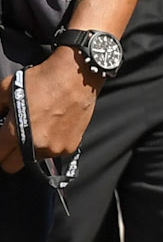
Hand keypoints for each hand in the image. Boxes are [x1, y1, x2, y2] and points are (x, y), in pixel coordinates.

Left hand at [0, 50, 96, 174]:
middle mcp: (35, 145)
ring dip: (32, 147)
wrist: (75, 76)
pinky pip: (54, 152)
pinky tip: (54, 125)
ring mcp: (54, 148)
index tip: (1, 140)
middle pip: (12, 165)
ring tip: (39, 126)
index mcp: (16, 132)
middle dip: (9, 155)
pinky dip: (52, 143)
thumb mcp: (7, 87)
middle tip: (14, 139)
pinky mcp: (70, 147)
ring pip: (35, 158)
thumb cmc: (44, 79)